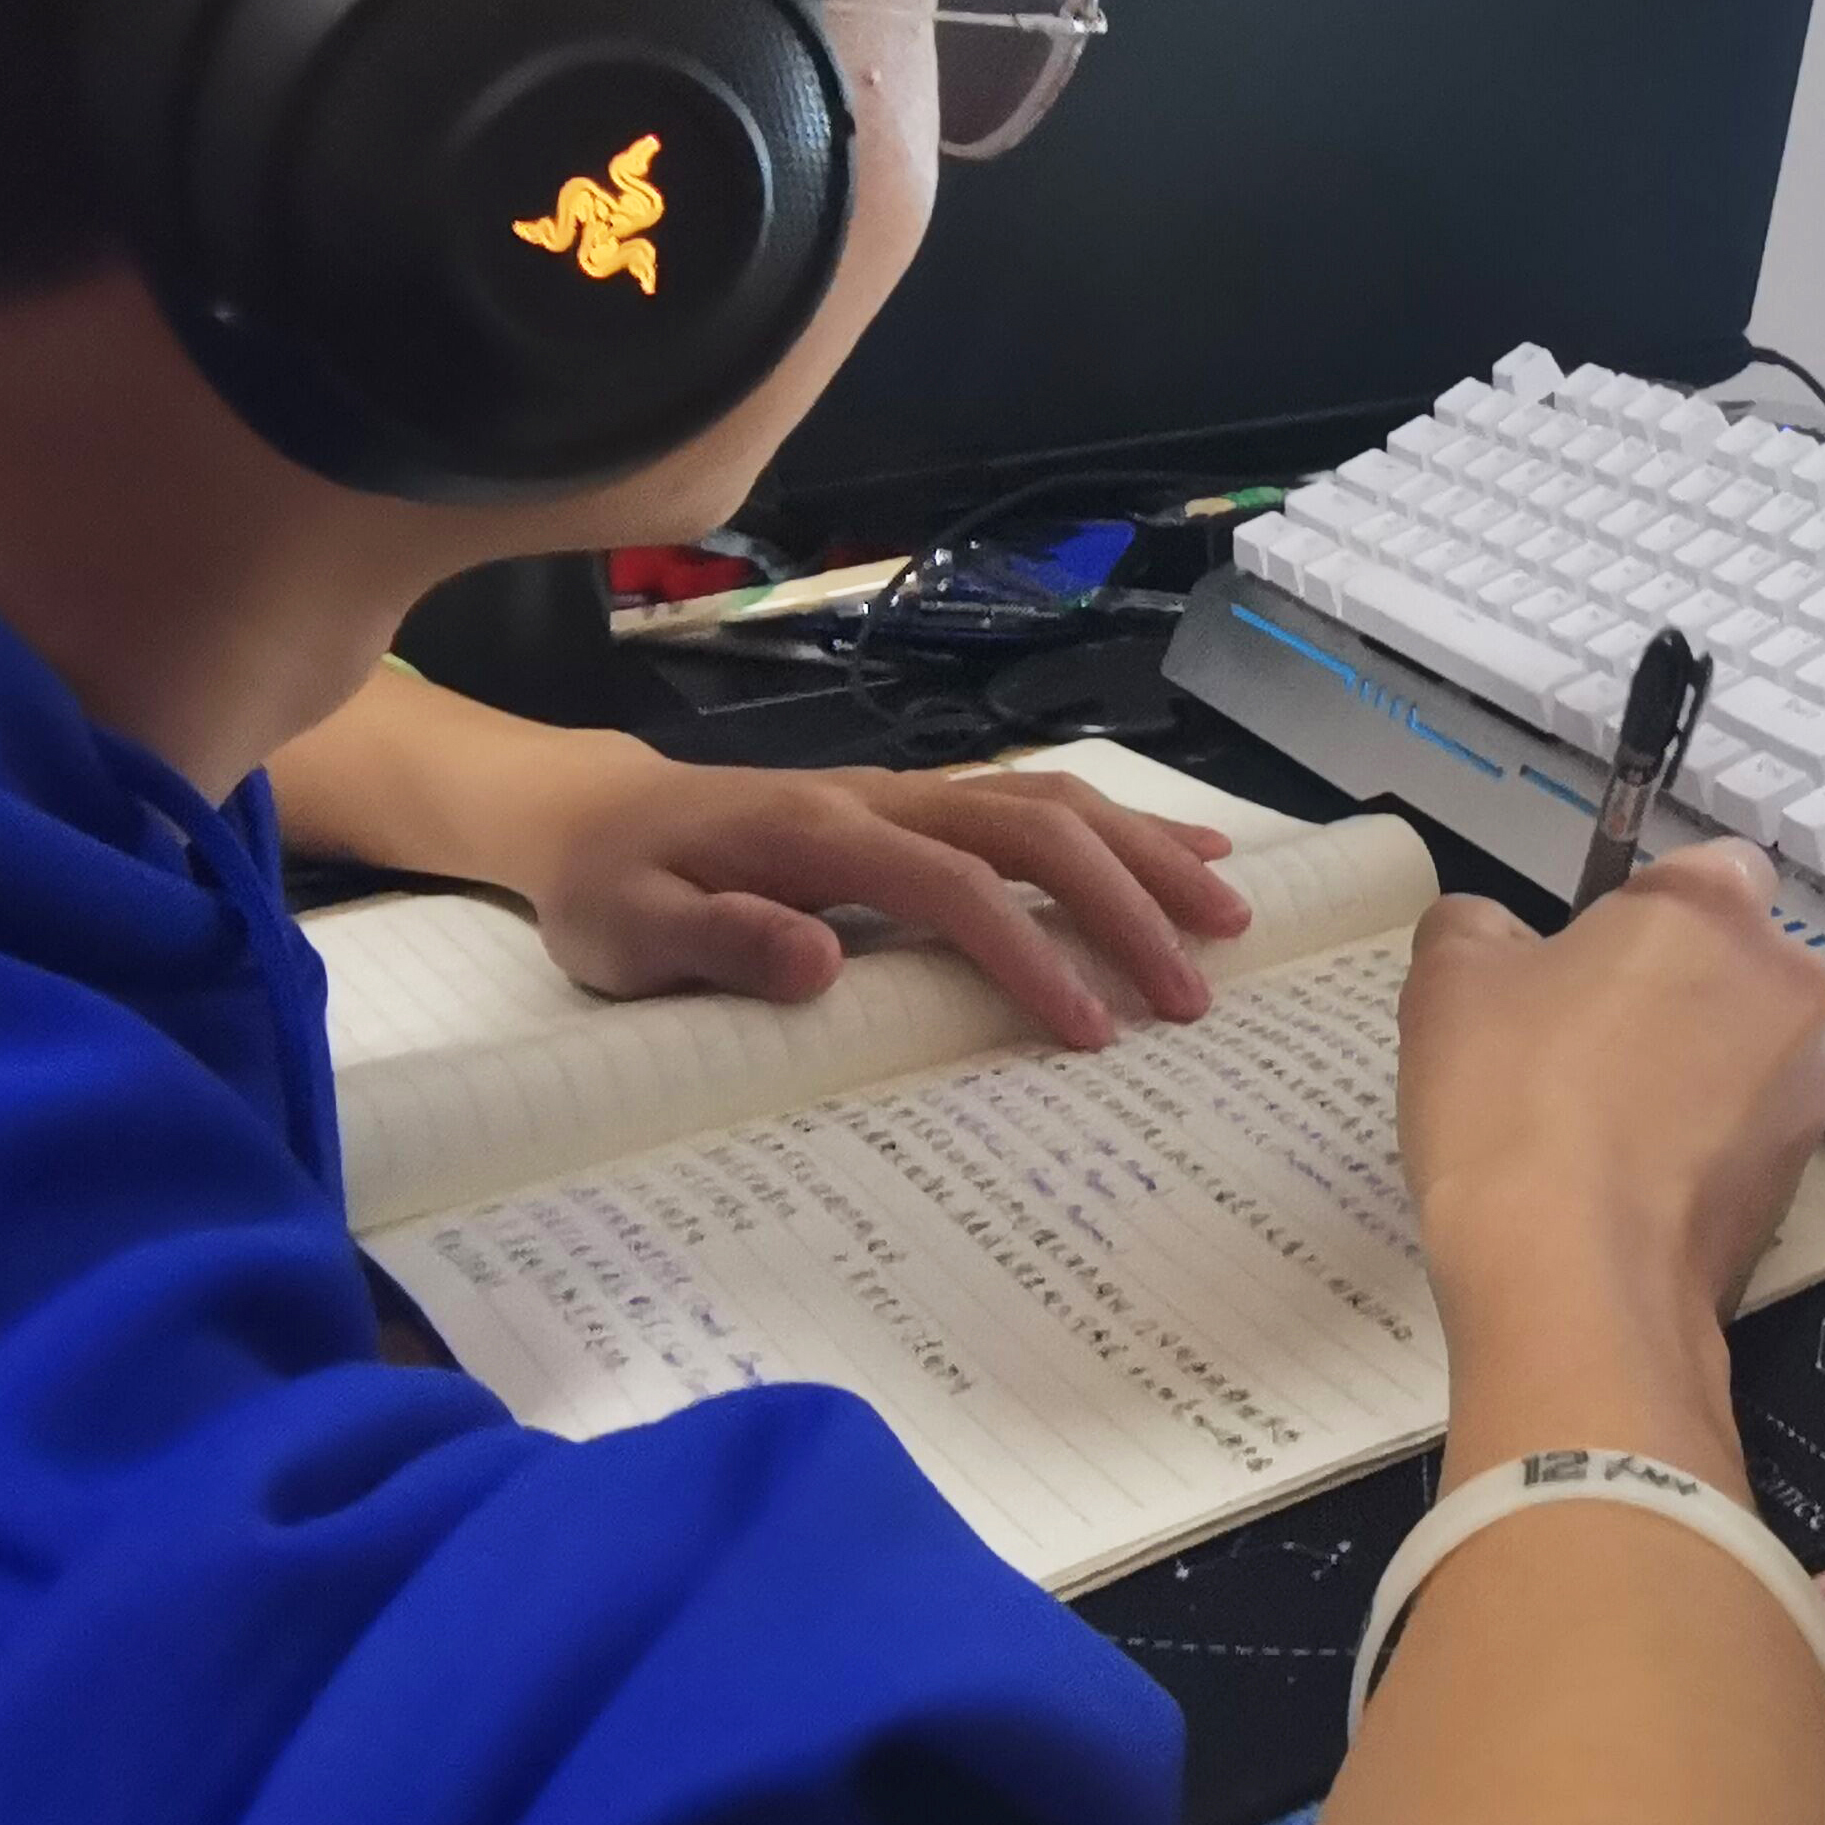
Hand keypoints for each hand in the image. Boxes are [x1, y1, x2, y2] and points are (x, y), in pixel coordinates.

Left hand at [506, 750, 1251, 1046]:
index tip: (1092, 1031)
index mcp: (819, 836)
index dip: (1029, 953)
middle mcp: (883, 800)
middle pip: (1034, 829)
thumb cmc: (614, 891)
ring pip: (1054, 802)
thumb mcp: (630, 935)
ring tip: (1230, 917)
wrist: (594, 815)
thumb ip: (720, 942)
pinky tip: (1193, 853)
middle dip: (1125, 903)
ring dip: (1146, 854)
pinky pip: (1042, 799)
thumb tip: (823, 959)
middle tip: (1194, 991)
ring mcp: (911, 794)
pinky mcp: (924, 804)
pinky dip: (1124, 825)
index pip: (953, 886)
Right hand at [1395, 842, 1824, 1486]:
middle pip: (1728, 967)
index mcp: (1714, 910)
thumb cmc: (1512, 1103)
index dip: (1636, 911)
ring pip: (1739, 1057)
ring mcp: (1805, 1096)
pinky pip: (1738, 1139)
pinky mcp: (1795, 1187)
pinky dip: (1693, 1152)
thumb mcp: (1448, 981)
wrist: (1574, 1288)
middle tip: (1571, 1047)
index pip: (1700, 869)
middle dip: (1667, 993)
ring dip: (1685, 1076)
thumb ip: (1475, 928)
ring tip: (1589, 1135)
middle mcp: (1788, 990)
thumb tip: (1495, 936)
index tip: (1575, 964)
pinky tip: (1617, 1194)